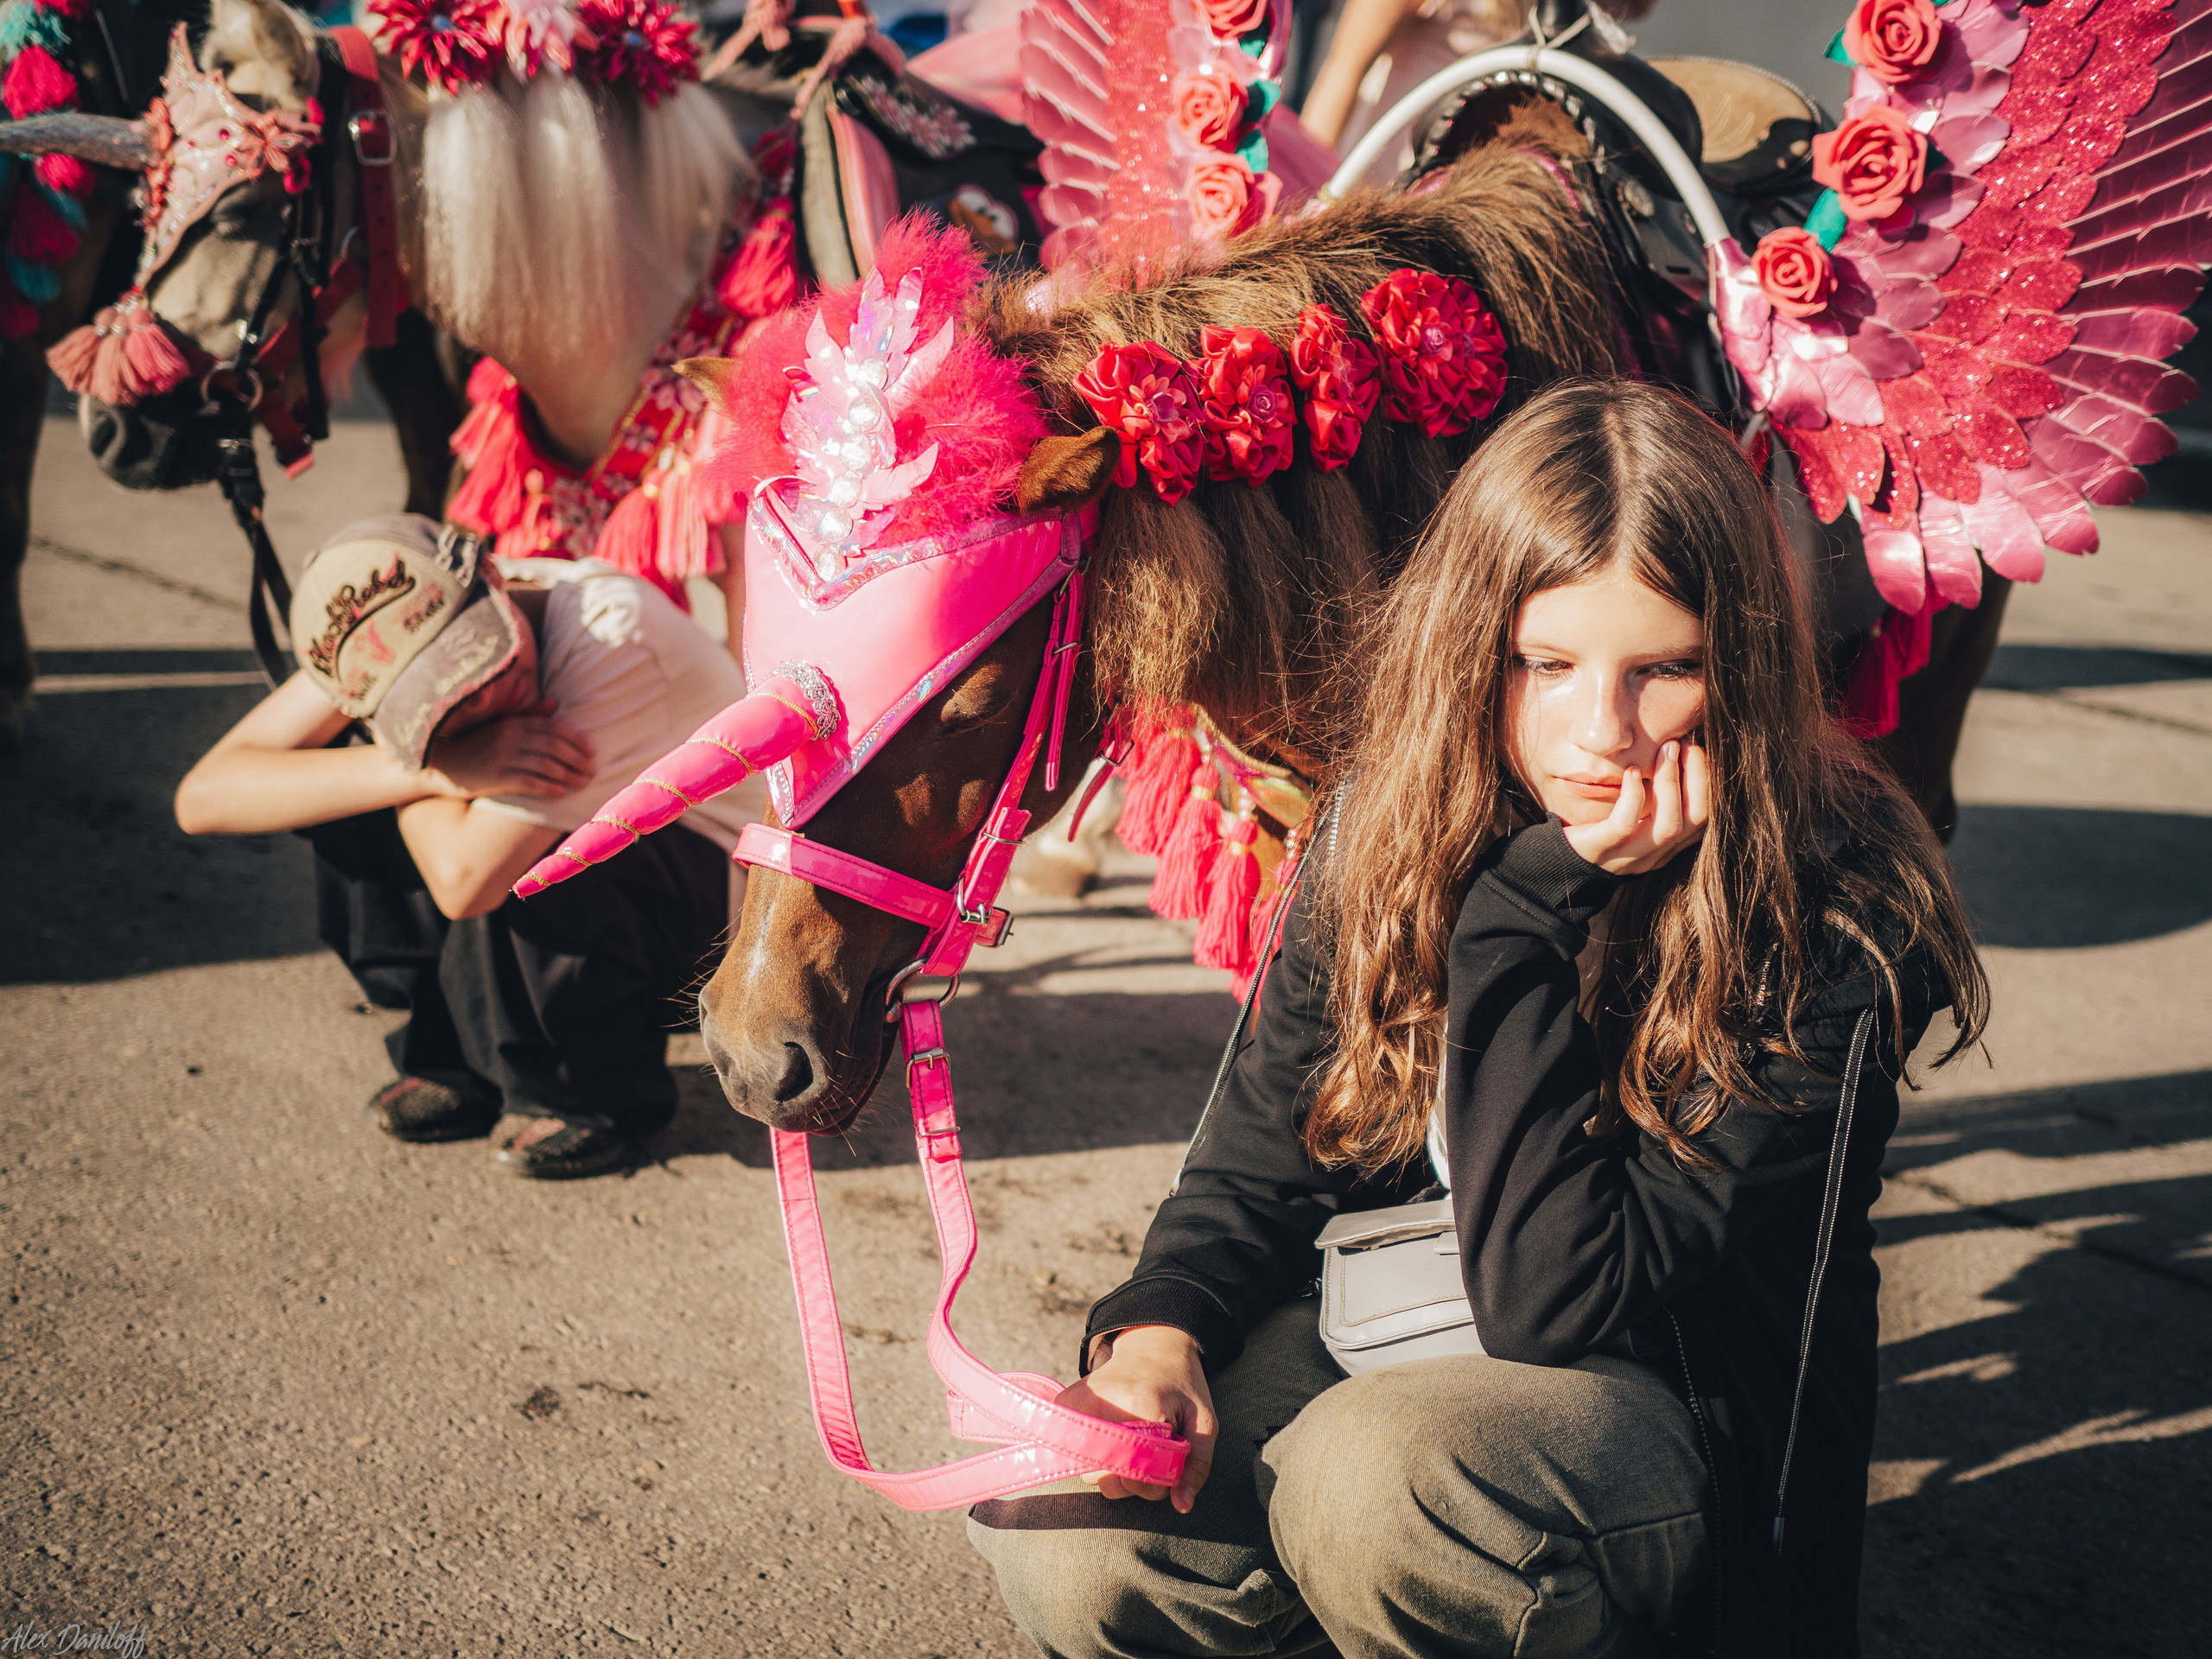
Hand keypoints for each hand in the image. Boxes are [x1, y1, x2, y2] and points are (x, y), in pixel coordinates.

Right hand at [423, 699, 595, 799]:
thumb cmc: (477, 746)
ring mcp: (502, 756)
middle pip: (554, 745)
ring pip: (545, 764)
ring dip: (569, 775)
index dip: (577, 739)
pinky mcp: (495, 776)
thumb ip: (529, 715)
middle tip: (593, 770)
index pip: (554, 727)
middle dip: (578, 759)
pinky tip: (561, 793)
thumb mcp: (501, 726)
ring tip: (583, 783)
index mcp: (514, 721)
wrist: (442, 765)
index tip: (592, 751)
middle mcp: (510, 736)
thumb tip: (555, 703)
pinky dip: (548, 787)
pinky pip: (529, 781)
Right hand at [1057, 1326, 1215, 1512]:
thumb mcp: (1204, 1422)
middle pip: (1104, 1478)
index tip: (1166, 1466)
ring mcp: (1078, 1401)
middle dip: (1131, 1482)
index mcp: (1140, 1403)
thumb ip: (1197, 1466)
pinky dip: (1094, 1454)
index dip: (1151, 1483)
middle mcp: (1102, 1401)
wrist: (1153, 1345)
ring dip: (1112, 1471)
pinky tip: (1114, 1435)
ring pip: (1086, 1471)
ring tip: (1132, 1445)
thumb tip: (1182, 1507)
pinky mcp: (1065, 1402)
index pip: (1132, 1473)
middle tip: (1150, 1457)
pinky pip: (1071, 1451)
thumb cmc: (1182, 1386)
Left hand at [1561, 738, 1709, 875]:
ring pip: (1668, 826)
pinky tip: (1630, 772)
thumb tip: (1673, 747)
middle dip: (1698, 777)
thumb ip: (1653, 790)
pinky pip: (1624, 825)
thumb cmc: (1594, 824)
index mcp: (1665, 843)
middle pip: (1696, 820)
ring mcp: (1628, 856)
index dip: (1706, 780)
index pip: (1704, 816)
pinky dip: (1633, 797)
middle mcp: (1654, 854)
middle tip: (1684, 743)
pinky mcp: (1599, 850)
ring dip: (1671, 783)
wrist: (1553, 860)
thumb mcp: (1631, 809)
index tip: (1695, 746)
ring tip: (1665, 750)